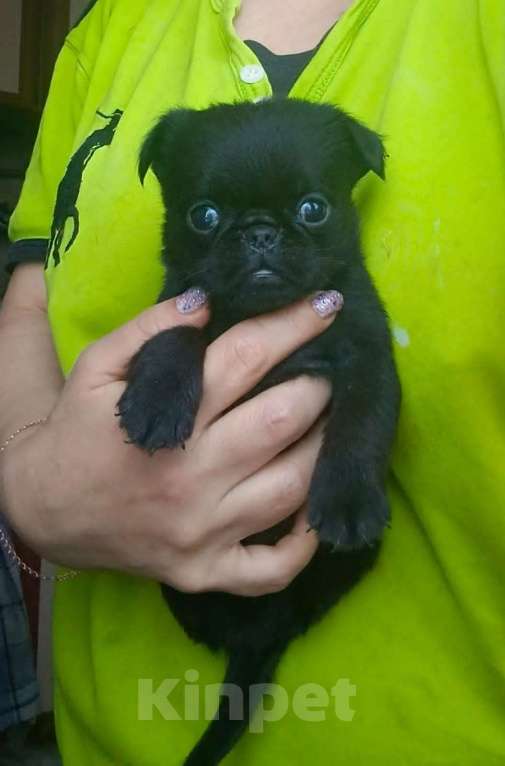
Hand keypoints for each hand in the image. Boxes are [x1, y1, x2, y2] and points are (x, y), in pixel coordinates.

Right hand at [1, 292, 337, 595]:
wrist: (40, 510)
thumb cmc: (74, 432)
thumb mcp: (94, 368)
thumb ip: (147, 330)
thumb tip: (206, 300)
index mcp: (166, 421)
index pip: (244, 359)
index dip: (291, 326)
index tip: (325, 305)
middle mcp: (191, 479)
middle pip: (281, 421)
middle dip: (319, 386)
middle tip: (333, 368)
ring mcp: (201, 533)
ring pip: (291, 489)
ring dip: (326, 449)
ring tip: (337, 422)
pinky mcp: (203, 573)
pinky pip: (271, 571)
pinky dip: (305, 545)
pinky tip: (318, 511)